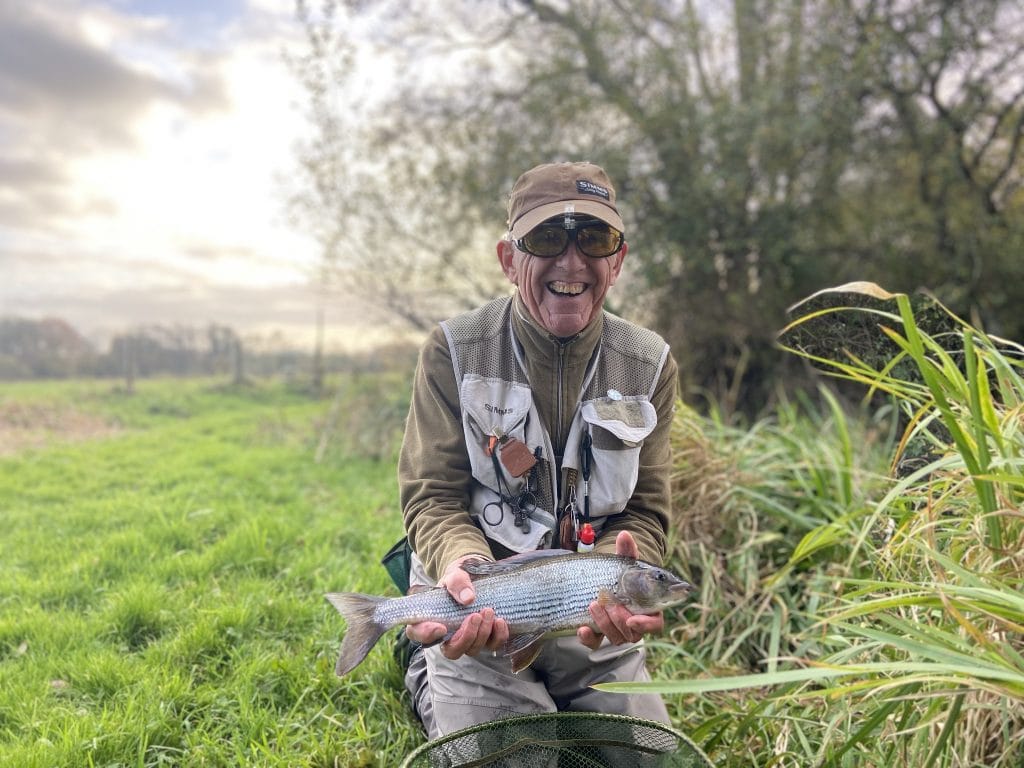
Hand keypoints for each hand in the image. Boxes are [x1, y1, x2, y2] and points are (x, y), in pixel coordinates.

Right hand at [405, 554, 509, 658]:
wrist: (477, 579)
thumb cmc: (459, 580)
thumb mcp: (455, 575)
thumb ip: (457, 583)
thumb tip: (468, 598)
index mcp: (430, 620)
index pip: (419, 634)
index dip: (427, 635)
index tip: (441, 627)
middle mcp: (447, 636)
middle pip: (451, 650)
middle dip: (465, 636)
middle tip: (475, 616)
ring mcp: (467, 640)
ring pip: (472, 650)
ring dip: (482, 634)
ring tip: (488, 611)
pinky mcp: (485, 639)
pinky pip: (492, 646)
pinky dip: (498, 636)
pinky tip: (500, 621)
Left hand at [577, 531, 664, 649]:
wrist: (602, 582)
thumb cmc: (620, 576)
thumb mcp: (623, 563)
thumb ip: (626, 551)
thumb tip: (624, 534)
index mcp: (648, 608)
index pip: (655, 624)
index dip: (647, 625)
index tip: (633, 620)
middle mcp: (634, 623)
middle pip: (633, 633)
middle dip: (620, 620)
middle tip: (610, 604)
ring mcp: (616, 631)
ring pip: (615, 638)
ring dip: (605, 623)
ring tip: (595, 604)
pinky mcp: (598, 634)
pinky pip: (595, 644)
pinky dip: (588, 638)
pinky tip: (582, 628)